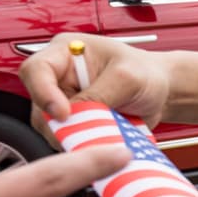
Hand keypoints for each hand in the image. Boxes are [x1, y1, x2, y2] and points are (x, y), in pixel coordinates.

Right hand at [20, 33, 170, 125]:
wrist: (162, 91)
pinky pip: (67, 139)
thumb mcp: (128, 77)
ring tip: (106, 133)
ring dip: (75, 136)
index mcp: (66, 52)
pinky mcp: (73, 123)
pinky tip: (104, 140)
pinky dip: (83, 144)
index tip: (65, 113)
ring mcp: (65, 102)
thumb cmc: (146, 73)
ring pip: (51, 127)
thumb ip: (100, 94)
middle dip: (61, 123)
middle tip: (88, 132)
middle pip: (38, 105)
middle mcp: (59, 78)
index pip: (36, 70)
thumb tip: (75, 117)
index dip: (44, 94)